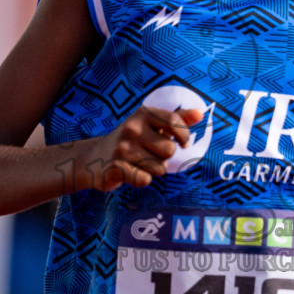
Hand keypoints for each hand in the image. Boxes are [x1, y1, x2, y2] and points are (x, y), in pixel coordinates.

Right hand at [86, 106, 202, 190]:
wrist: (93, 158)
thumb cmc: (130, 141)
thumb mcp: (150, 125)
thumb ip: (177, 119)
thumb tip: (200, 113)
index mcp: (143, 114)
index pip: (174, 121)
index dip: (184, 135)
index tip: (183, 143)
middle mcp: (132, 128)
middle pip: (169, 150)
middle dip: (164, 158)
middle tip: (149, 155)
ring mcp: (122, 148)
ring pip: (159, 167)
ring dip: (153, 170)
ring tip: (138, 163)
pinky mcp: (115, 167)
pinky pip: (145, 180)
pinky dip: (141, 180)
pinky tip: (131, 173)